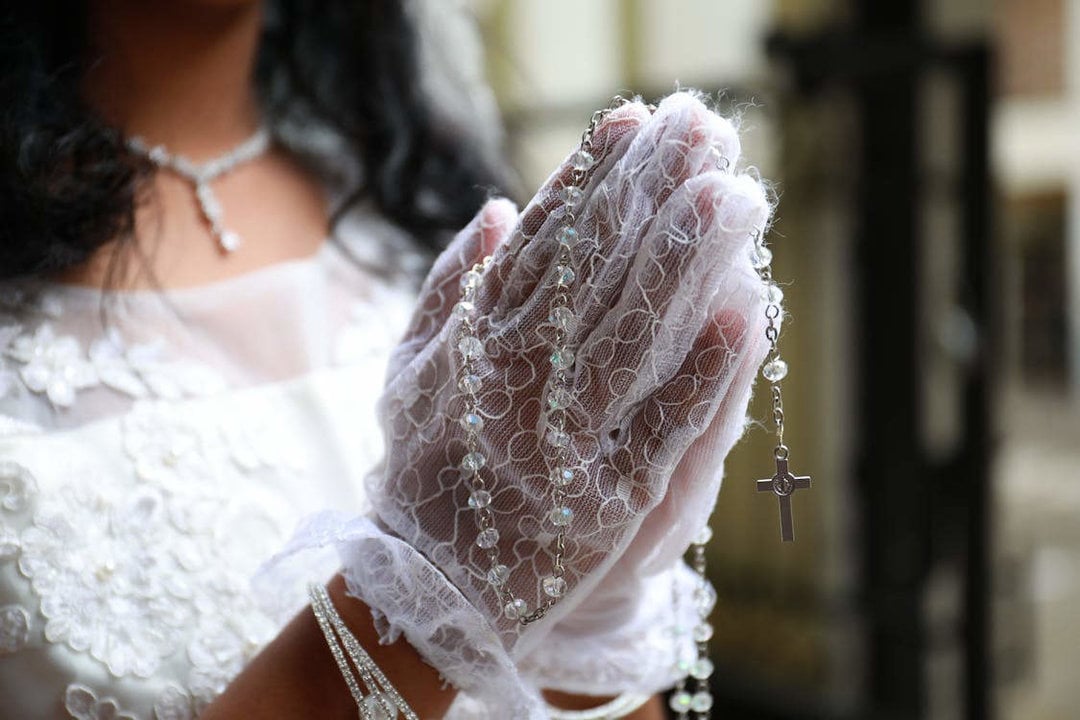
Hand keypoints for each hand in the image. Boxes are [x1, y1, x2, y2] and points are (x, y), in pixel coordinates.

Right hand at [370, 91, 769, 654]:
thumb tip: (498, 207)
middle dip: (653, 192)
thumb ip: (450, 289)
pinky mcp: (608, 501)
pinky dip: (703, 375)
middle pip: (594, 272)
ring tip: (737, 194)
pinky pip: (661, 429)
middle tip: (706, 128)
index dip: (590, 175)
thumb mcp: (410, 372)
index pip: (541, 242)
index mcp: (474, 344)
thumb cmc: (424, 473)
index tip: (635, 119)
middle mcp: (518, 383)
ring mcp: (565, 441)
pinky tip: (746, 317)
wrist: (424, 593)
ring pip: (632, 335)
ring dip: (688, 262)